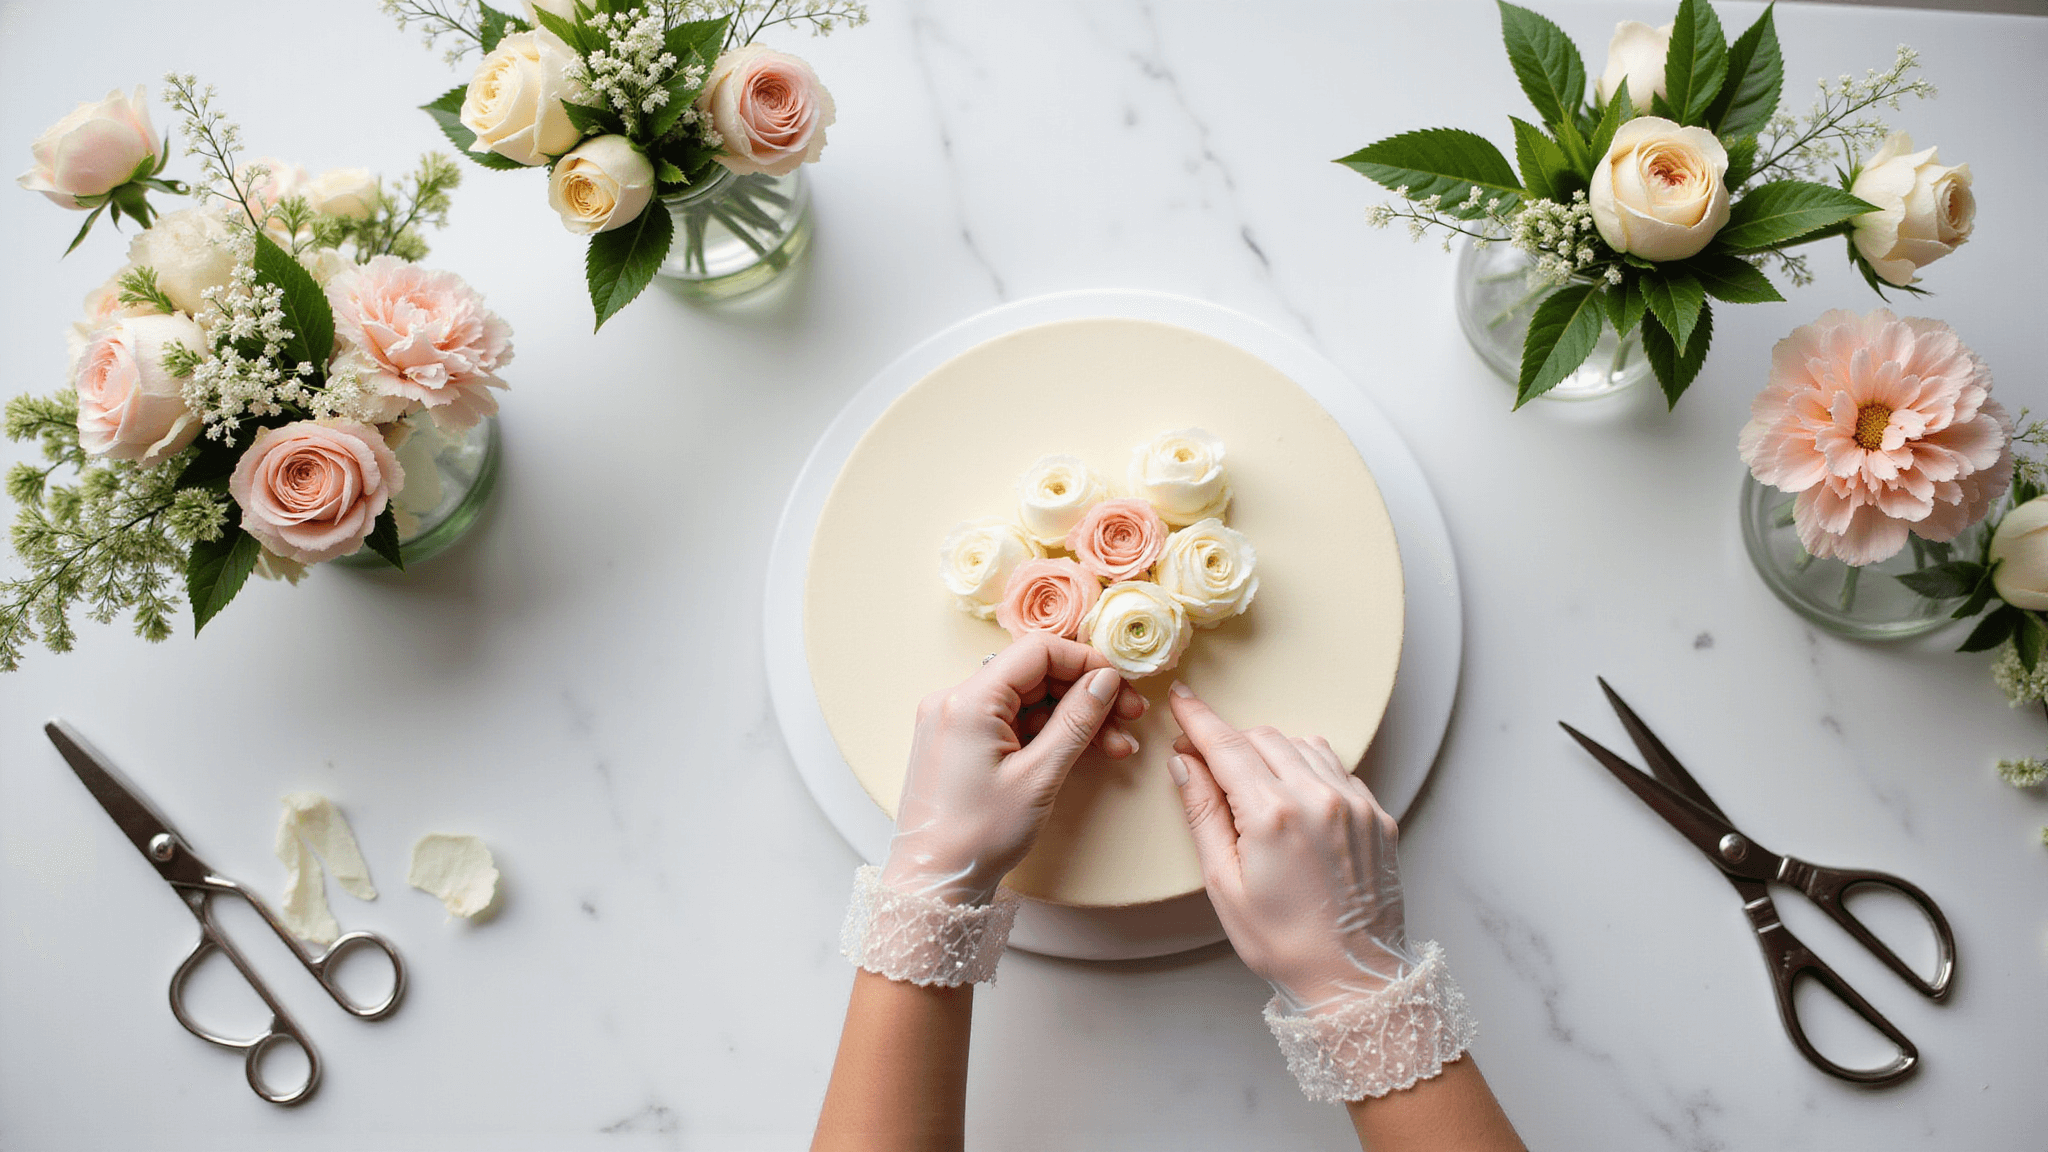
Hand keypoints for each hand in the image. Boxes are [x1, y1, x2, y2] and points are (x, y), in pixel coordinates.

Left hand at [881, 634, 1147, 904]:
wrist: (935, 882)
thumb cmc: (980, 835)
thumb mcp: (1039, 776)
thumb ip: (1076, 721)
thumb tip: (1106, 679)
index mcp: (968, 700)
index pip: (1037, 651)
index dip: (1086, 662)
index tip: (1120, 685)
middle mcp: (954, 700)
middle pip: (1034, 674)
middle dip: (1086, 693)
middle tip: (1130, 717)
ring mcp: (955, 721)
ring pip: (1028, 701)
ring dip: (1073, 718)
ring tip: (1118, 746)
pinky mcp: (960, 742)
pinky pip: (1012, 723)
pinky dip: (1048, 734)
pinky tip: (1085, 752)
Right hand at [1166, 681, 1414, 1013]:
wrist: (1355, 978)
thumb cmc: (1283, 942)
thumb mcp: (1224, 884)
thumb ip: (1203, 815)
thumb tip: (1184, 763)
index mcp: (1275, 815)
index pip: (1227, 746)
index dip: (1199, 719)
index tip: (1182, 698)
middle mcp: (1320, 797)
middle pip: (1264, 738)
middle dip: (1232, 742)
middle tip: (1206, 763)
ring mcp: (1356, 803)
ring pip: (1304, 744)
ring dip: (1272, 752)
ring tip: (1253, 786)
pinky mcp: (1378, 814)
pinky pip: (1336, 769)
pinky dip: (1309, 770)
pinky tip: (1295, 801)